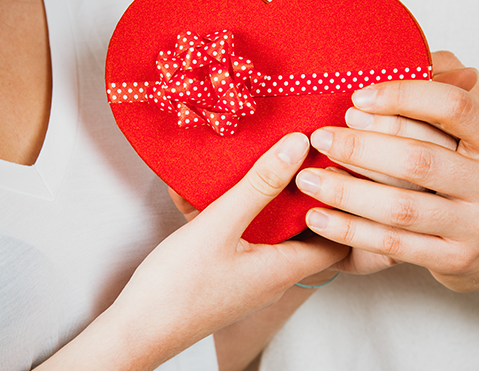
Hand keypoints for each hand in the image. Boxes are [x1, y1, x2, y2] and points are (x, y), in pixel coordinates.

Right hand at [37, 133, 347, 369]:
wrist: (135, 334)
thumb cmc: (178, 287)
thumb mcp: (220, 226)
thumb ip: (260, 185)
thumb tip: (299, 145)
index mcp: (284, 267)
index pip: (339, 236)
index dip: (342, 202)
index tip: (335, 166)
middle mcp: (273, 275)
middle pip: (302, 228)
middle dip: (299, 190)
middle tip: (296, 152)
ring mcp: (248, 276)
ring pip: (266, 228)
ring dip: (259, 196)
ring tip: (252, 158)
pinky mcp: (224, 274)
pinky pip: (236, 234)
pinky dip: (227, 210)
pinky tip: (200, 186)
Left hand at [296, 51, 478, 292]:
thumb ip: (449, 85)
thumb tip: (412, 53)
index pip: (453, 108)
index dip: (403, 96)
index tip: (358, 97)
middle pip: (418, 159)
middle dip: (360, 146)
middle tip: (320, 136)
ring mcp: (477, 228)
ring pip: (399, 207)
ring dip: (345, 191)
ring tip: (308, 176)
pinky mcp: (454, 260)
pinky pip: (392, 244)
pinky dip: (349, 230)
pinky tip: (317, 216)